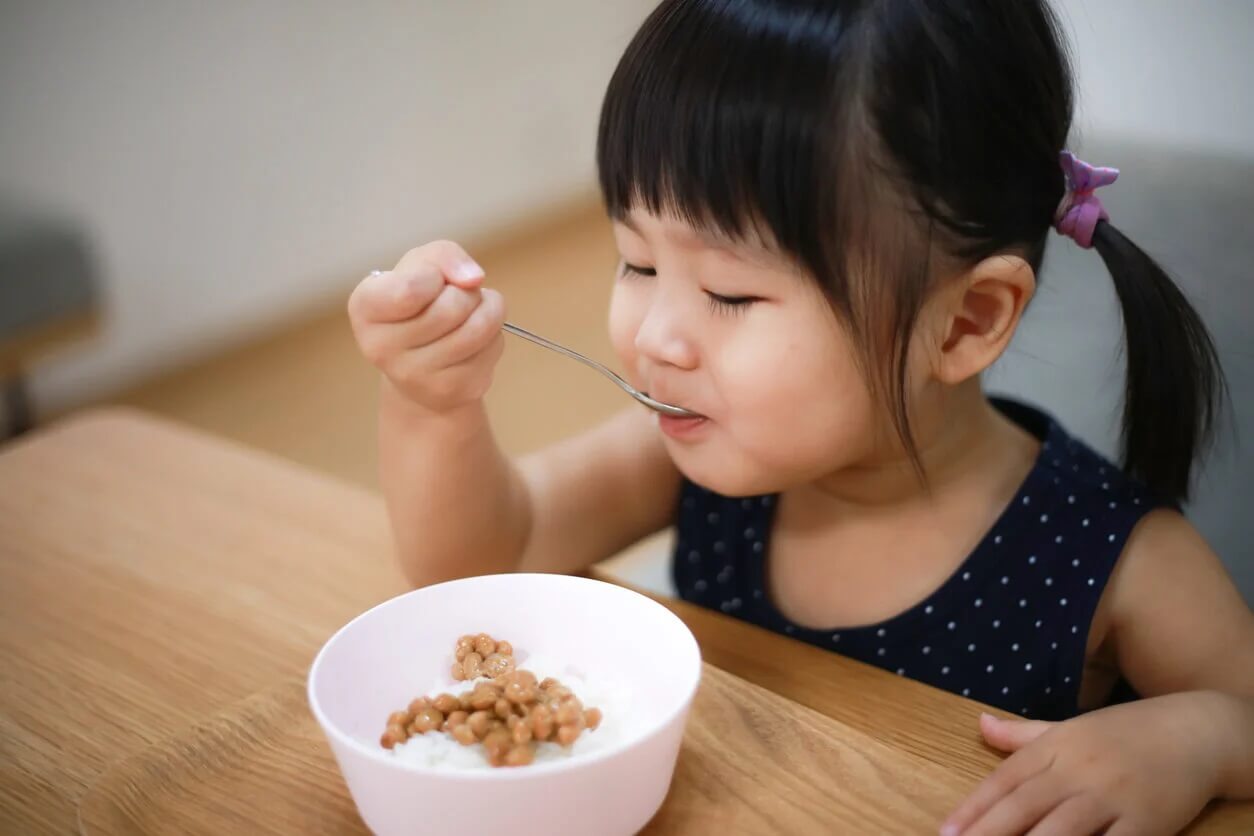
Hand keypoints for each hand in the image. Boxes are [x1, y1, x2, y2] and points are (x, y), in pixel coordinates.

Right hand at [348, 241, 505, 412]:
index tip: (433, 280)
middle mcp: (381, 347)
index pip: (411, 289)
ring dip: (488, 309)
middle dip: (467, 293)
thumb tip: (473, 278)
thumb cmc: (419, 303)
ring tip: (472, 312)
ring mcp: (416, 375)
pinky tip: (474, 340)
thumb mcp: (421, 265)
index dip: (436, 276)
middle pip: (452, 307)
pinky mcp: (451, 390)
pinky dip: (494, 334)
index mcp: (365, 308)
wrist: (421, 366)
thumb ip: (443, 255)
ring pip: (478, 327)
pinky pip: (491, 348)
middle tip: (457, 298)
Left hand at [941, 694, 1225, 834]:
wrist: (1194, 730)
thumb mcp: (1069, 726)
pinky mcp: (1146, 821)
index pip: (1004, 780)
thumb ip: (1022, 734)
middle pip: (1024, 806)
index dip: (973, 808)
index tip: (945, 831)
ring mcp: (1111, 796)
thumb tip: (980, 724)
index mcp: (1054, 747)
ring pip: (1062, 828)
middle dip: (988, 831)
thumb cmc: (1125, 732)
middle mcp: (1077, 769)